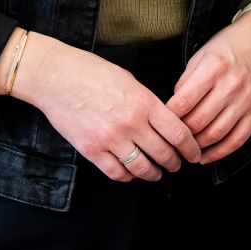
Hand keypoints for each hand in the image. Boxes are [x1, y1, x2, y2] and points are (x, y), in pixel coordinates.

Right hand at [10, 34, 200, 181]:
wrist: (55, 77)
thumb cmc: (92, 72)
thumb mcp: (130, 81)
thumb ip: (149, 103)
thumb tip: (165, 123)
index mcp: (144, 102)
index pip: (178, 133)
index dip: (191, 148)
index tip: (194, 154)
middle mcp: (130, 123)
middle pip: (164, 153)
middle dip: (174, 163)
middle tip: (177, 165)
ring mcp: (110, 139)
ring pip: (142, 168)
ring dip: (154, 174)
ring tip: (157, 173)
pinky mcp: (91, 150)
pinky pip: (117, 173)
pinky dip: (128, 176)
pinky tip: (132, 173)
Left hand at [166, 10, 250, 163]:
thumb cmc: (232, 44)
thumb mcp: (202, 54)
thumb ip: (186, 81)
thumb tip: (174, 108)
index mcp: (213, 68)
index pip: (183, 103)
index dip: (168, 117)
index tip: (159, 122)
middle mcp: (231, 85)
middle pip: (198, 122)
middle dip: (179, 135)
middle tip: (169, 138)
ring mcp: (247, 100)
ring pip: (216, 134)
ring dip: (197, 147)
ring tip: (185, 148)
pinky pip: (237, 140)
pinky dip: (220, 153)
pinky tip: (206, 156)